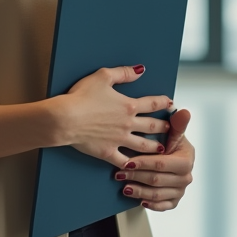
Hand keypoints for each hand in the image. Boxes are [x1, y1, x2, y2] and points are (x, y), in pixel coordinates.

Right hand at [55, 66, 172, 168]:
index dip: (163, 103)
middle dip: (164, 127)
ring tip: (162, 149)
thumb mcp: (103, 76)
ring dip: (155, 147)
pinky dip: (132, 165)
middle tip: (170, 129)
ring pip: (143, 146)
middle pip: (152, 126)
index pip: (152, 103)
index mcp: (128, 105)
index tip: (171, 104)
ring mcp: (119, 140)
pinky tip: (137, 166)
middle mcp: (128, 124)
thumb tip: (140, 70)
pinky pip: (124, 161)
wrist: (66, 118)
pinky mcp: (108, 152)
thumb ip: (123, 73)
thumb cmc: (81, 96)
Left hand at [115, 109, 194, 211]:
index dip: (143, 163)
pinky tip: (139, 200)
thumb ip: (177, 124)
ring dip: (139, 191)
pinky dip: (151, 204)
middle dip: (136, 176)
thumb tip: (183, 111)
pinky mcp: (175, 200)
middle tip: (119, 174)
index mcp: (186, 160)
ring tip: (124, 186)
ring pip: (157, 194)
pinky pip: (163, 206)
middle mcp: (186, 177)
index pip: (161, 163)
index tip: (127, 161)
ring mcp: (181, 190)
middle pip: (156, 180)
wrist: (173, 156)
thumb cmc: (170, 143)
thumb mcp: (173, 132)